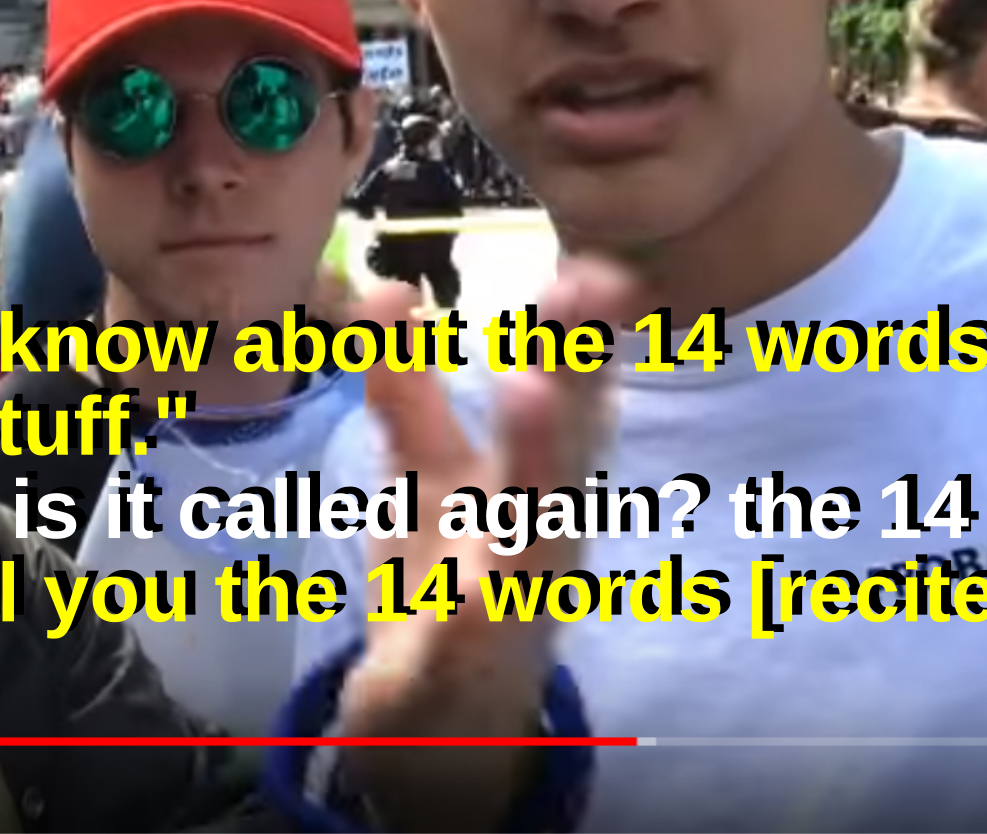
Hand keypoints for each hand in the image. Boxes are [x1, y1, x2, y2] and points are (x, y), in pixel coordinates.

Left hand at [335, 255, 641, 832]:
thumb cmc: (452, 571)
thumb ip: (409, 387)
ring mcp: (512, 602)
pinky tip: (462, 596)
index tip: (599, 268)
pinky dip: (464, 617)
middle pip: (566, 446)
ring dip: (537, 461)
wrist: (444, 718)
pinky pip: (464, 641)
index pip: (570, 394)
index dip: (586, 331)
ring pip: (534, 533)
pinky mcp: (462, 667)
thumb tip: (387, 285)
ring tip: (528, 387)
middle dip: (577, 372)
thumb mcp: (426, 472)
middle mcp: (542, 531)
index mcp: (537, 478)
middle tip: (583, 293)